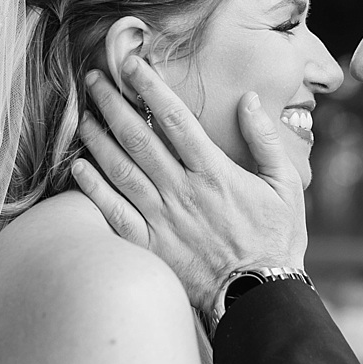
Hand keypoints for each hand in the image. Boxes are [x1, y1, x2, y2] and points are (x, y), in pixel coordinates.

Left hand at [73, 56, 307, 312]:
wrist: (259, 299)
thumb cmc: (276, 241)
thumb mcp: (285, 186)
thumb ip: (265, 140)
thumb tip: (249, 99)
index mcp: (214, 172)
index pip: (173, 119)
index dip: (149, 87)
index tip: (131, 64)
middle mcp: (182, 192)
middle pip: (138, 138)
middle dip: (113, 104)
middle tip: (95, 79)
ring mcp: (162, 220)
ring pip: (120, 170)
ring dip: (98, 139)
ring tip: (83, 115)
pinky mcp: (150, 246)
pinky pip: (113, 212)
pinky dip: (93, 188)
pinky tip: (77, 168)